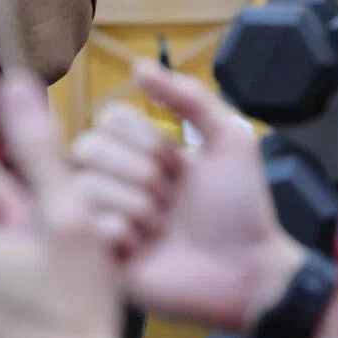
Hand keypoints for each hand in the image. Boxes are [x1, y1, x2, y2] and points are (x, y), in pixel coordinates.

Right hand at [71, 60, 305, 331]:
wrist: (250, 272)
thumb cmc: (239, 209)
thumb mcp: (229, 140)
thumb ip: (190, 97)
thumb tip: (137, 65)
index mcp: (133, 150)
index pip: (108, 117)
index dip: (147, 140)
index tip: (180, 166)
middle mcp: (110, 178)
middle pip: (88, 147)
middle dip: (142, 174)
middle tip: (170, 200)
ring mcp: (100, 215)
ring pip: (87, 186)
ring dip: (137, 207)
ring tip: (161, 228)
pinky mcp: (98, 254)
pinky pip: (90, 225)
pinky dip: (125, 235)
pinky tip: (146, 249)